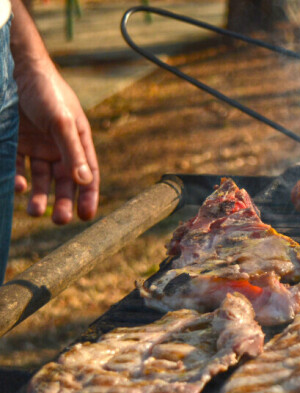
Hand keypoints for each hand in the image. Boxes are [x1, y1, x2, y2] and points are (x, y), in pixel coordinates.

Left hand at [14, 62, 98, 224]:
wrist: (16, 70)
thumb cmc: (47, 93)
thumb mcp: (62, 123)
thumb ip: (72, 152)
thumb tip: (85, 182)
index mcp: (78, 141)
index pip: (88, 174)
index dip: (89, 196)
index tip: (86, 216)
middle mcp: (59, 147)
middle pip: (64, 181)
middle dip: (62, 202)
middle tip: (58, 220)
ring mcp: (36, 146)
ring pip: (41, 179)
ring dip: (39, 196)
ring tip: (34, 211)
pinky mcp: (15, 144)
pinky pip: (17, 168)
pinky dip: (18, 179)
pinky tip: (19, 186)